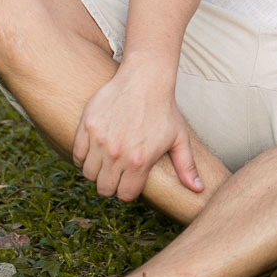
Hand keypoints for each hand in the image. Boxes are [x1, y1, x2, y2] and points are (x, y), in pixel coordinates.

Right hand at [72, 68, 202, 200]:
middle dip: (111, 186)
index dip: (128, 191)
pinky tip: (95, 153)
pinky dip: (83, 158)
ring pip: (88, 174)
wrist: (144, 81)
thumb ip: (187, 167)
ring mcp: (100, 140)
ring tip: (107, 163)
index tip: (131, 183)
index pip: (125, 195)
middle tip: (117, 175)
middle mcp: (117, 154)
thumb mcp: (180, 139)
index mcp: (140, 161)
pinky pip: (77, 155)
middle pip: (104, 188)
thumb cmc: (164, 110)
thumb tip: (199, 189)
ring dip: (97, 173)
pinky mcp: (87, 127)